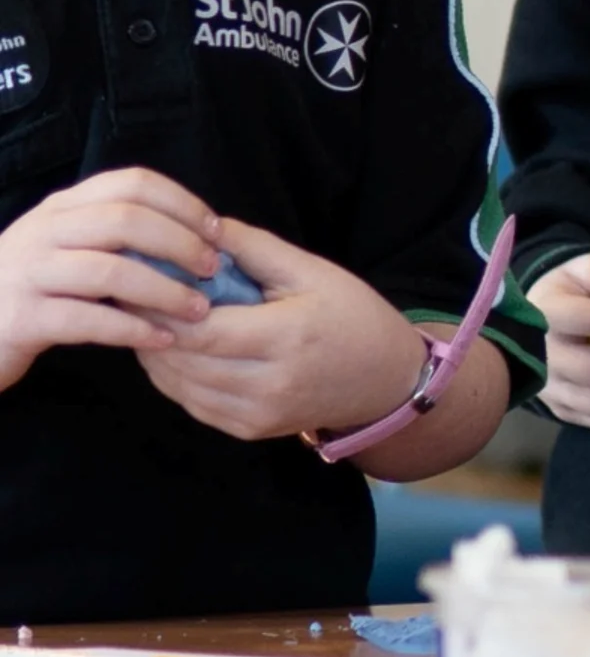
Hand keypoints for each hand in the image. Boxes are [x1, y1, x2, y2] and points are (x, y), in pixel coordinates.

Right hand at [0, 168, 220, 392]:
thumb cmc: (33, 287)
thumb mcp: (67, 245)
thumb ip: (114, 233)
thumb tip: (195, 235)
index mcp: (62, 207)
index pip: (133, 183)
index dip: (183, 204)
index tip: (218, 231)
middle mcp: (42, 231)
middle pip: (126, 221)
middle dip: (180, 244)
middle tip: (212, 271)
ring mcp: (28, 273)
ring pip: (109, 271)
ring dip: (164, 291)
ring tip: (199, 311)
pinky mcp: (21, 319)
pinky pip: (87, 319)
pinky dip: (132, 329)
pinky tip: (163, 339)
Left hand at [136, 217, 428, 442]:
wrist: (387, 380)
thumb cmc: (353, 316)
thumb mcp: (314, 272)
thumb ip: (254, 249)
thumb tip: (202, 226)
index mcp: (286, 337)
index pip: (199, 330)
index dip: (159, 307)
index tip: (140, 280)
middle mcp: (268, 384)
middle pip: (180, 359)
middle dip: (150, 326)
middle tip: (133, 295)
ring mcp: (256, 414)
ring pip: (177, 384)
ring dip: (156, 351)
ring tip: (150, 319)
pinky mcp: (248, 430)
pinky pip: (191, 403)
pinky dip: (174, 375)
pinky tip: (177, 349)